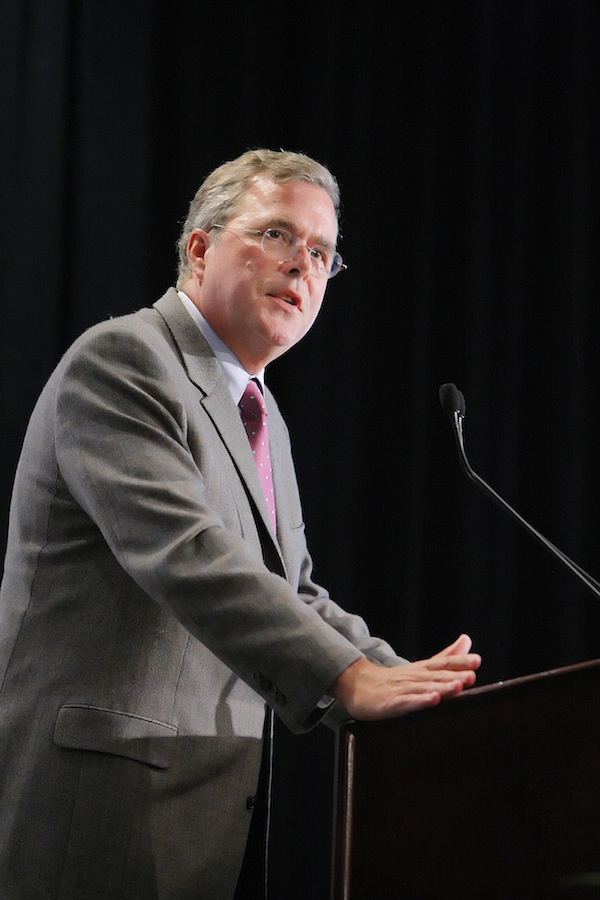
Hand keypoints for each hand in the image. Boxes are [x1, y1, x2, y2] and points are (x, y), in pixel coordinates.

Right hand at [329, 634, 480, 720]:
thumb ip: (446, 656)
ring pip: (424, 687)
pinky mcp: (391, 703)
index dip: (460, 662)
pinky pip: (407, 702)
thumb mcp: (421, 666)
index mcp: (422, 669)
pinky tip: (432, 700)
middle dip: (455, 675)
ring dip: (441, 687)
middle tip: (472, 674)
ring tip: (458, 686)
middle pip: (436, 676)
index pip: (443, 663)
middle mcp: (413, 677)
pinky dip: (420, 701)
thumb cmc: (393, 680)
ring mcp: (402, 689)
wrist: (357, 685)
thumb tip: (467, 639)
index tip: (477, 660)